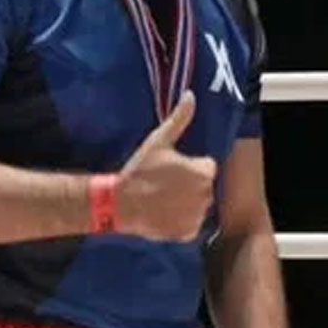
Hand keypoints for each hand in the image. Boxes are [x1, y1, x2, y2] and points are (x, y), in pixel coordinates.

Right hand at [115, 90, 216, 241]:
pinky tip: (164, 213)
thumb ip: (179, 118)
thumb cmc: (140, 169)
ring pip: (198, 206)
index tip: (172, 168)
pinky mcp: (188, 233)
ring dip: (187, 203)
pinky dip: (181, 221)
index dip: (190, 165)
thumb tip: (191, 94)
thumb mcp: (159, 140)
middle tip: (165, 183)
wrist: (121, 203)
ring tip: (163, 198)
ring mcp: (197, 216)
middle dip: (190, 184)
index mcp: (203, 172)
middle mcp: (206, 195)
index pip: (207, 166)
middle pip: (204, 186)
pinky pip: (191, 225)